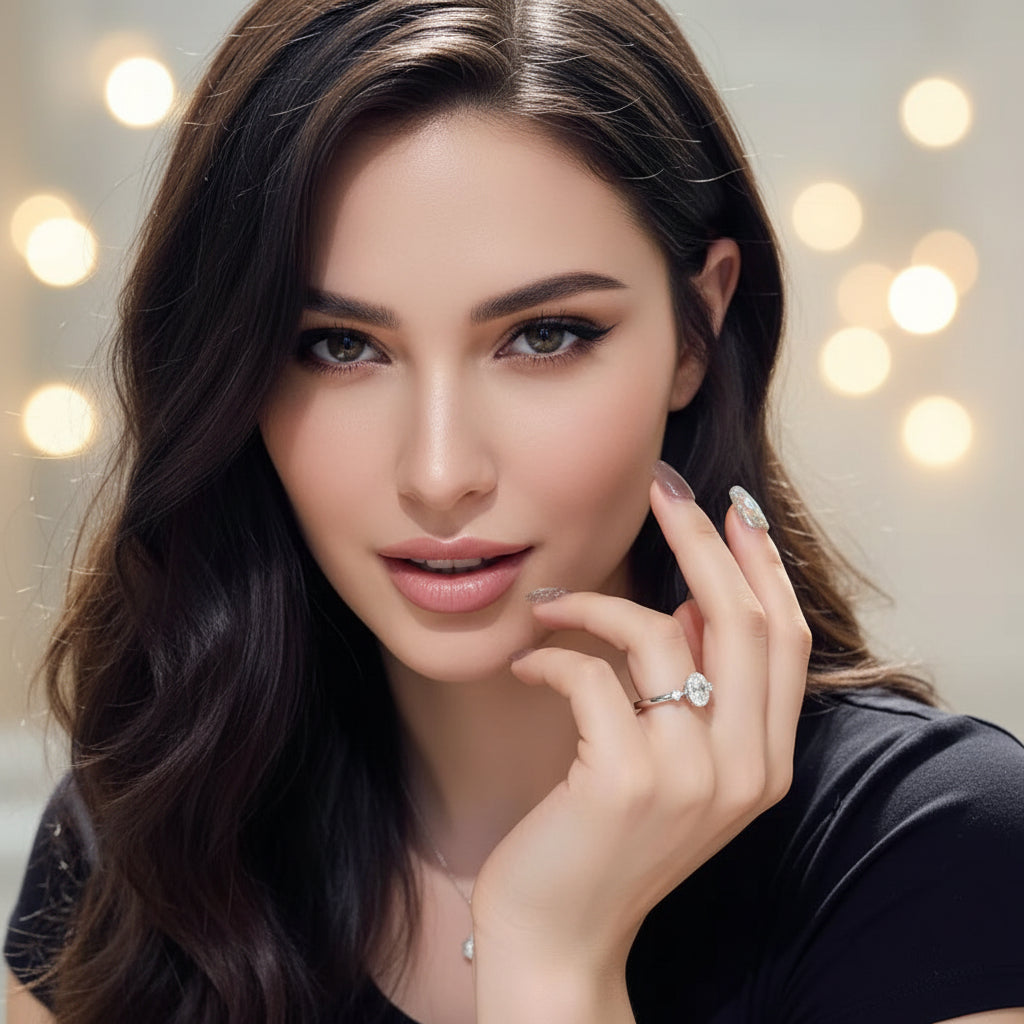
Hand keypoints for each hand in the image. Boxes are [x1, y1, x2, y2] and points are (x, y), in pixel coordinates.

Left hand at [471, 465, 810, 1005]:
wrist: (558, 936)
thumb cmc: (603, 841)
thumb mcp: (672, 767)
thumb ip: (697, 693)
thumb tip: (686, 605)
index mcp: (766, 763)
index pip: (787, 639)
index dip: (761, 565)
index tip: (731, 507)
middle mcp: (746, 769)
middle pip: (742, 620)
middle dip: (701, 540)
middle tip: (661, 489)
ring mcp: (692, 777)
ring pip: (663, 636)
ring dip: (598, 603)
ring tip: (551, 603)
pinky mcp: (628, 781)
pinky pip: (593, 677)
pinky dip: (554, 655)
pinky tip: (524, 666)